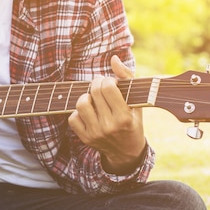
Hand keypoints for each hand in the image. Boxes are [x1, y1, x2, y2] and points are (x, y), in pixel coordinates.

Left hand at [68, 55, 145, 174]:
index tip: (111, 83)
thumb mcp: (137, 101)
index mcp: (124, 116)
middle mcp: (108, 126)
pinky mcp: (85, 138)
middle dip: (96, 84)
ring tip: (94, 99)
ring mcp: (95, 133)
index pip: (108, 88)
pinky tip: (88, 112)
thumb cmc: (132, 121)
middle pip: (94, 92)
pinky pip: (72, 118)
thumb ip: (127, 77)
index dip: (107, 80)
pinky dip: (78, 112)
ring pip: (81, 104)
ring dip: (86, 97)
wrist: (126, 151)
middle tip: (100, 86)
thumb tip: (114, 58)